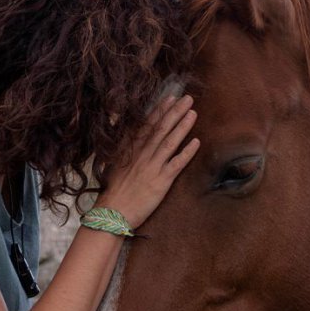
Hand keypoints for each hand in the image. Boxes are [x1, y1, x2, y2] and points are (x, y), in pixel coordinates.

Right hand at [97, 94, 200, 227]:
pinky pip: (177, 164)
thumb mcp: (114, 164)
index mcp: (130, 150)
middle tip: (187, 98)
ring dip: (182, 126)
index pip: (147, 125)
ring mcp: (152, 167)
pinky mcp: (161, 181)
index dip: (159, 110)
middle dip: (175, 112)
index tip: (169, 98)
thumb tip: (130, 136)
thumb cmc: (113, 191)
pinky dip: (187, 152)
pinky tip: (197, 142)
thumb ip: (124, 149)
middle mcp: (142, 155)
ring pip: (170, 142)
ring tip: (193, 113)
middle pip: (161, 129)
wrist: (112, 212)